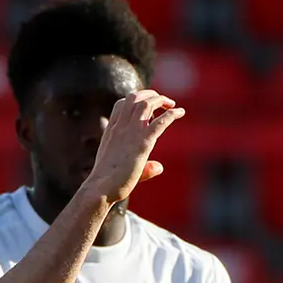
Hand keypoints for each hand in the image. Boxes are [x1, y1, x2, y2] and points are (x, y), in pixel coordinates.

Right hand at [84, 89, 185, 203]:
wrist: (101, 187)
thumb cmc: (108, 183)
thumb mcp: (121, 169)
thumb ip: (143, 166)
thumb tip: (159, 167)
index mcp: (111, 131)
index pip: (122, 104)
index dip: (135, 100)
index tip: (147, 106)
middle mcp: (120, 127)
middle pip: (134, 98)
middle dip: (150, 94)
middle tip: (163, 101)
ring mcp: (131, 133)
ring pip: (147, 104)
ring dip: (161, 100)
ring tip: (171, 104)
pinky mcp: (143, 143)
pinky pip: (160, 121)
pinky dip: (172, 114)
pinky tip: (181, 112)